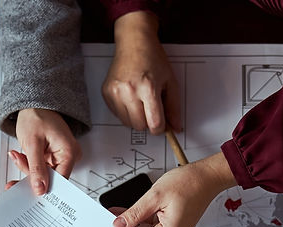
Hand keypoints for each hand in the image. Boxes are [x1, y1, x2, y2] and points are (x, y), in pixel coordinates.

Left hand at [8, 108, 80, 194]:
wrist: (33, 105)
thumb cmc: (36, 116)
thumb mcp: (33, 143)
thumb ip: (36, 168)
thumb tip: (40, 189)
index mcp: (69, 152)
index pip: (60, 180)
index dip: (45, 186)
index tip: (29, 192)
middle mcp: (68, 156)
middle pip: (51, 179)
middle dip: (31, 175)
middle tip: (17, 168)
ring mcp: (60, 158)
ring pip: (43, 175)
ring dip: (27, 168)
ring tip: (18, 155)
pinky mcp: (51, 158)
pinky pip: (40, 169)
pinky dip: (28, 165)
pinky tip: (20, 156)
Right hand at [101, 11, 180, 134]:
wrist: (134, 41)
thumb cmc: (152, 58)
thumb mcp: (170, 81)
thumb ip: (174, 106)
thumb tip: (175, 126)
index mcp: (148, 87)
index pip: (154, 123)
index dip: (161, 127)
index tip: (162, 124)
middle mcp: (129, 91)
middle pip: (140, 126)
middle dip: (148, 122)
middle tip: (151, 108)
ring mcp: (115, 92)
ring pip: (127, 123)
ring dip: (136, 118)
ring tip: (140, 101)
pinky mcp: (107, 93)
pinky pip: (117, 115)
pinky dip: (125, 111)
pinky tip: (130, 97)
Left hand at [112, 153, 234, 226]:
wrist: (207, 176)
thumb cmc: (189, 183)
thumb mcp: (154, 196)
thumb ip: (135, 213)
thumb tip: (120, 224)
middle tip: (112, 218)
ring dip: (135, 222)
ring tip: (119, 213)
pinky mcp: (175, 225)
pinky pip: (155, 225)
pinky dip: (144, 218)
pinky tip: (132, 211)